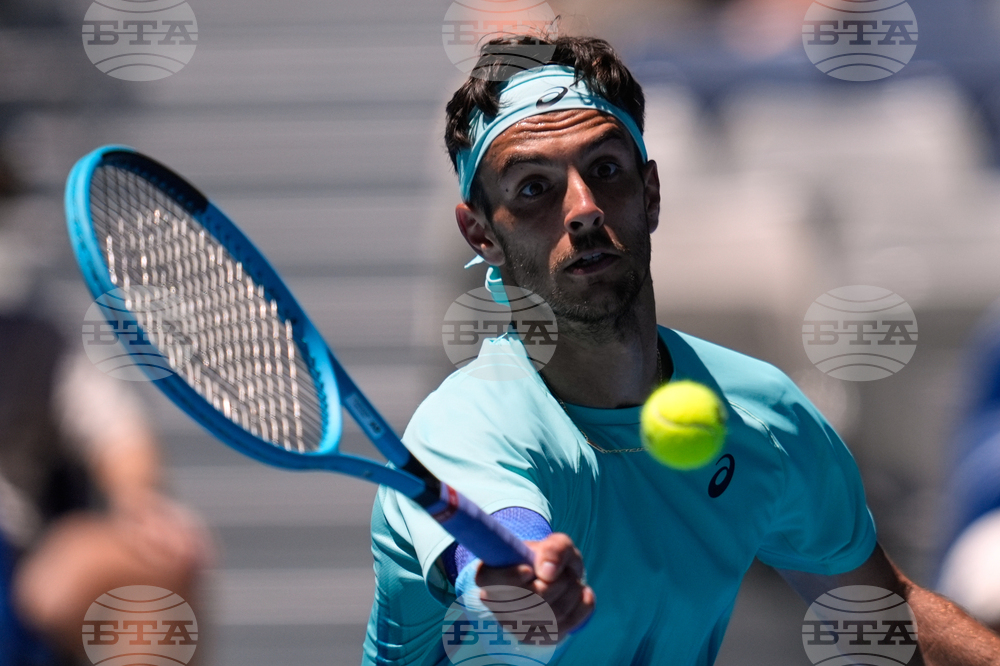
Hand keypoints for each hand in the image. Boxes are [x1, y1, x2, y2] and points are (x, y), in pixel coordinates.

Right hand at [475, 532, 594, 640]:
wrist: (557, 578)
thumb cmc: (549, 559)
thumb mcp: (555, 544)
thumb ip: (553, 550)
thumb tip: (548, 572)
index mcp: (489, 574)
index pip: (491, 582)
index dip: (510, 578)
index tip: (529, 570)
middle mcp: (496, 603)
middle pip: (532, 597)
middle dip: (561, 581)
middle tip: (566, 572)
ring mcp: (513, 624)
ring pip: (553, 614)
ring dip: (573, 593)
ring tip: (574, 581)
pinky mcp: (534, 638)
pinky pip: (565, 627)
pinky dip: (582, 608)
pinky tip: (582, 595)